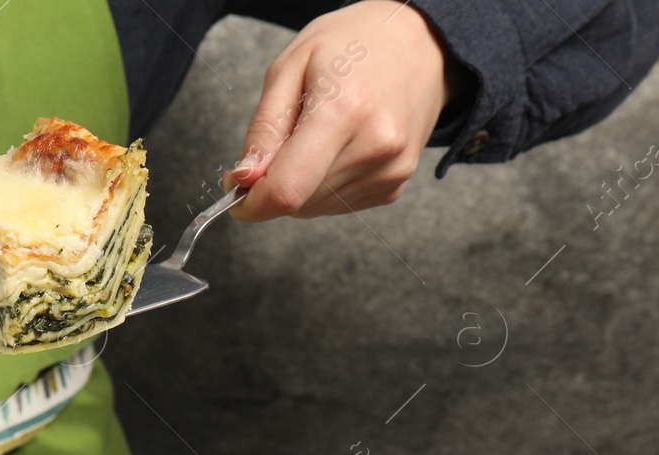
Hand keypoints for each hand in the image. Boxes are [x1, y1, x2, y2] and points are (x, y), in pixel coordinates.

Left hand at [225, 1, 469, 221]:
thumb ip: (263, 128)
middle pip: (297, 202)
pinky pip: (337, 204)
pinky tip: (337, 147)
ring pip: (313, 208)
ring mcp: (391, 169)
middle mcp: (375, 147)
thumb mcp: (290, 66)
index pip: (287, 190)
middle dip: (273, 184)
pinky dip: (323, 185)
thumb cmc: (352, 45)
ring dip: (299, 184)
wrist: (421, 43)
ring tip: (317, 134)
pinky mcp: (395, 184)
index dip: (251, 202)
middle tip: (282, 140)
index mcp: (344, 111)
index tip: (237, 189)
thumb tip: (244, 178)